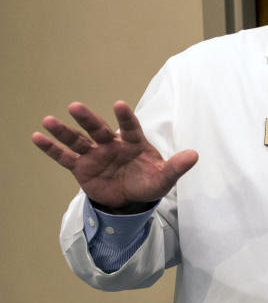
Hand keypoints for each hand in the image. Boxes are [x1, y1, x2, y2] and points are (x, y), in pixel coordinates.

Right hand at [31, 101, 197, 211]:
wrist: (131, 198)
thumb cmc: (149, 182)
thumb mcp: (164, 177)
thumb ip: (177, 166)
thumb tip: (195, 155)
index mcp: (134, 144)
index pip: (130, 128)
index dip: (125, 117)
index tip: (119, 105)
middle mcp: (112, 145)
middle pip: (99, 130)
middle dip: (88, 119)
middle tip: (75, 107)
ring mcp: (95, 155)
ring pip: (78, 141)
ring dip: (64, 131)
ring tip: (49, 120)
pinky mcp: (81, 167)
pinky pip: (65, 157)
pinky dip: (52, 149)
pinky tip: (37, 137)